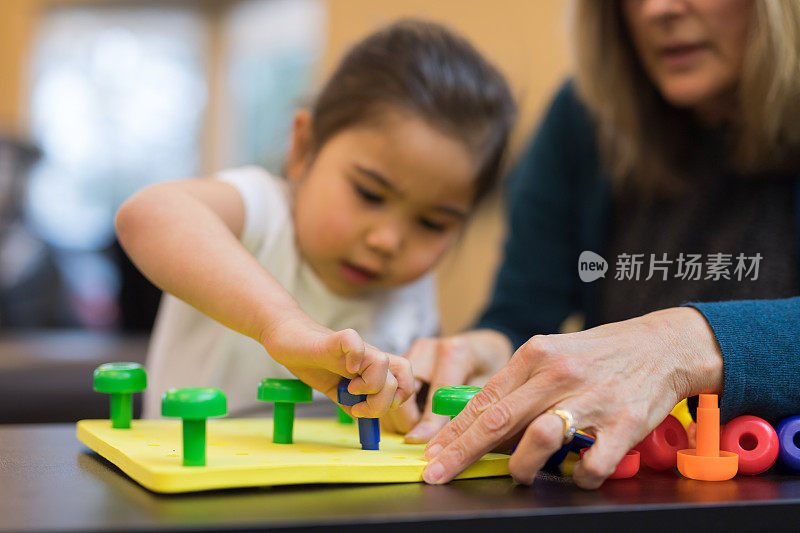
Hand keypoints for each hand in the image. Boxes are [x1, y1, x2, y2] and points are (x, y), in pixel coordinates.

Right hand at [260, 312, 413, 417]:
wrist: (287, 339)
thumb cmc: (312, 361)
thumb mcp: (335, 389)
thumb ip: (351, 402)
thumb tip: (366, 419)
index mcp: (371, 369)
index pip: (405, 381)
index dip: (396, 401)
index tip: (367, 411)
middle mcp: (368, 357)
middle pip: (399, 376)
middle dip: (382, 403)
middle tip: (358, 408)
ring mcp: (354, 348)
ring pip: (383, 362)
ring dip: (369, 385)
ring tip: (349, 389)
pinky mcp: (335, 340)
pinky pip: (355, 342)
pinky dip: (353, 358)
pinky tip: (344, 369)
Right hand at [381, 330, 511, 441]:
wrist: (484, 346)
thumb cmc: (490, 368)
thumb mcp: (491, 389)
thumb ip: (470, 410)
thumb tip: (455, 442)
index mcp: (455, 353)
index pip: (436, 394)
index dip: (427, 423)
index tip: (418, 442)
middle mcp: (429, 348)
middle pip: (404, 390)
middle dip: (407, 420)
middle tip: (420, 437)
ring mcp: (413, 351)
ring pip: (392, 390)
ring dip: (400, 414)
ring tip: (420, 426)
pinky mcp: (404, 357)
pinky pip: (392, 387)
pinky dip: (399, 406)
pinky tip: (415, 414)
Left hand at [421, 307, 722, 488]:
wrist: (662, 345)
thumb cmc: (599, 355)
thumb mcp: (552, 355)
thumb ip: (517, 385)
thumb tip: (476, 421)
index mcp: (535, 355)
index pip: (483, 399)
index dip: (452, 430)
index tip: (430, 452)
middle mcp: (559, 374)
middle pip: (498, 420)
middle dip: (461, 452)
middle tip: (438, 474)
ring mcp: (591, 398)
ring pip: (539, 440)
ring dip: (522, 467)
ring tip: (522, 473)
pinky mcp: (623, 423)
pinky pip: (592, 465)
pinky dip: (579, 478)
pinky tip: (578, 474)